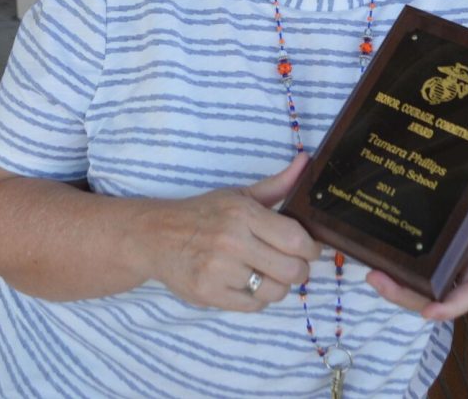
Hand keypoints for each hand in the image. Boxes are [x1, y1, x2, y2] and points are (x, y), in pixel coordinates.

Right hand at [143, 153, 321, 311]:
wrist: (157, 236)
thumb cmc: (204, 213)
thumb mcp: (240, 194)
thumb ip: (278, 183)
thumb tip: (306, 161)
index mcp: (243, 213)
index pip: (295, 239)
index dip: (311, 249)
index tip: (310, 249)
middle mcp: (232, 242)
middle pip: (291, 270)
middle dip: (299, 270)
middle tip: (292, 264)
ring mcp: (219, 271)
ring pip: (275, 292)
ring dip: (279, 285)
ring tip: (269, 273)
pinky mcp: (209, 294)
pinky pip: (254, 306)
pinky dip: (258, 298)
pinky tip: (250, 283)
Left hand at [365, 181, 467, 319]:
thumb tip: (457, 160)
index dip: (452, 304)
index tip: (429, 311)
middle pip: (436, 298)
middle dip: (403, 294)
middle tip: (374, 277)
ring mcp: (457, 282)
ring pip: (426, 296)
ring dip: (397, 289)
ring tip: (369, 272)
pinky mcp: (448, 277)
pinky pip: (425, 285)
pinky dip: (402, 280)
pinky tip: (377, 266)